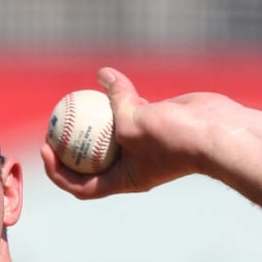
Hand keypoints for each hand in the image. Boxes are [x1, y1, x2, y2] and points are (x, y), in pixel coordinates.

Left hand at [41, 68, 233, 200]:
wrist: (213, 131)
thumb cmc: (173, 139)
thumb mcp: (133, 123)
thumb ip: (115, 101)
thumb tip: (103, 75)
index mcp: (123, 180)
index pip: (82, 186)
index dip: (59, 173)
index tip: (47, 150)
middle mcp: (130, 166)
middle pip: (90, 162)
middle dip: (68, 147)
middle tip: (52, 126)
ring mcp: (140, 145)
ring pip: (108, 134)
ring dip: (90, 120)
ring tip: (71, 103)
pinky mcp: (151, 123)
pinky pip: (126, 111)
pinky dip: (116, 97)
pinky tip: (104, 78)